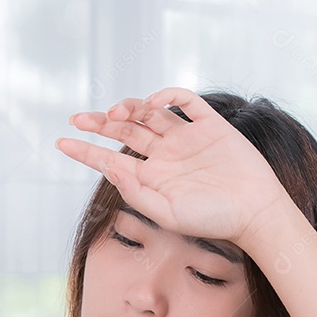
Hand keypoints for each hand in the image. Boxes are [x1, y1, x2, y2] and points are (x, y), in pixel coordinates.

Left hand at [55, 87, 290, 248]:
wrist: (255, 212)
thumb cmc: (213, 221)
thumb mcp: (167, 214)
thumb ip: (136, 192)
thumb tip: (107, 165)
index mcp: (153, 179)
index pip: (111, 160)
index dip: (86, 151)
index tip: (61, 142)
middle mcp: (166, 156)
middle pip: (125, 131)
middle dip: (100, 123)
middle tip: (78, 118)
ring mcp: (187, 139)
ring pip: (150, 113)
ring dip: (130, 107)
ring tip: (116, 112)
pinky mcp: (210, 126)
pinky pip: (185, 102)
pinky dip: (166, 95)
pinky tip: (153, 102)